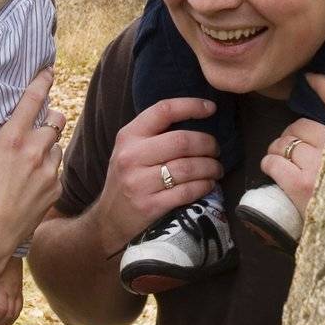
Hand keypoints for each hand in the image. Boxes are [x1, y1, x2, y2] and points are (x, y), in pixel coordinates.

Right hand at [0, 68, 64, 287]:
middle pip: (56, 119)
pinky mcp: (56, 189)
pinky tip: (32, 184)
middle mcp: (35, 150)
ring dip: (48, 148)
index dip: (42, 82)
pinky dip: (48, 171)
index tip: (48, 72)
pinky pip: (57, 170)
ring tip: (29, 164)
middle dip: (49, 119)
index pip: (33, 100)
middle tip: (37, 128)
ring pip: (57, 146)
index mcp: (12, 139)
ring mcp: (49, 170)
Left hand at [0, 257, 23, 324]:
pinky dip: (11, 316)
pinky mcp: (19, 289)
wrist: (8, 248)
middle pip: (9, 315)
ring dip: (5, 323)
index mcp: (2, 286)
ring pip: (16, 313)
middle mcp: (12, 290)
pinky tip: (2, 318)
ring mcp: (17, 290)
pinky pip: (18, 307)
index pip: (2, 311)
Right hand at [95, 97, 221, 256]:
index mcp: (128, 136)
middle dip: (208, 144)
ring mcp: (138, 183)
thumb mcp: (130, 150)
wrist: (108, 219)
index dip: (190, 106)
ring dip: (210, 167)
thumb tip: (196, 117)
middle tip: (216, 150)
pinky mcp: (149, 206)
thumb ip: (155, 134)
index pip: (163, 110)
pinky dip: (204, 186)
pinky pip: (186, 191)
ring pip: (188, 167)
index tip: (211, 108)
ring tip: (216, 168)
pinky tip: (209, 184)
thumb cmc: (127, 178)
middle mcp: (131, 156)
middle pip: (182, 141)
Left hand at [258, 73, 324, 222]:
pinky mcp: (302, 185)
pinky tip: (272, 168)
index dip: (321, 86)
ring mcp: (320, 167)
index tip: (308, 79)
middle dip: (291, 135)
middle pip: (302, 126)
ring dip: (278, 149)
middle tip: (294, 149)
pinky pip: (275, 162)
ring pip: (285, 143)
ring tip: (282, 160)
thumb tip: (313, 80)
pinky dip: (269, 163)